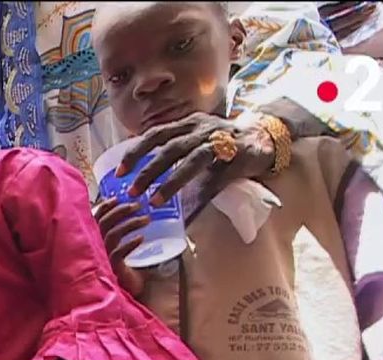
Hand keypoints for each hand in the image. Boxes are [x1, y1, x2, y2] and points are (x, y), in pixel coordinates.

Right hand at [92, 197, 148, 295]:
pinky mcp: (109, 268)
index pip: (94, 217)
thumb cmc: (112, 272)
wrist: (112, 298)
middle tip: (138, 205)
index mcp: (88, 238)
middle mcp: (90, 246)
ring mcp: (99, 256)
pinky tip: (141, 239)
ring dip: (131, 224)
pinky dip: (131, 243)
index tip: (118, 198)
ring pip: (113, 233)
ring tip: (147, 219)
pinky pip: (120, 252)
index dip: (105, 205)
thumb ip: (114, 235)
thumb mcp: (112, 250)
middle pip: (104, 221)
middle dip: (121, 211)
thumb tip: (130, 215)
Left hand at [119, 112, 275, 207]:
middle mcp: (201, 128)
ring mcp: (220, 140)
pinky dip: (201, 194)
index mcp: (187, 124)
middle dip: (147, 170)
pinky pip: (217, 177)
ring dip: (171, 182)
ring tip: (155, 200)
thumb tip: (144, 178)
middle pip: (169, 148)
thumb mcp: (194, 141)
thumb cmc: (222, 142)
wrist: (264, 137)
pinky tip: (189, 211)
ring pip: (191, 160)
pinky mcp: (237, 156)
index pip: (155, 134)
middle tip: (131, 191)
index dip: (135, 152)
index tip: (118, 172)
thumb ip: (172, 153)